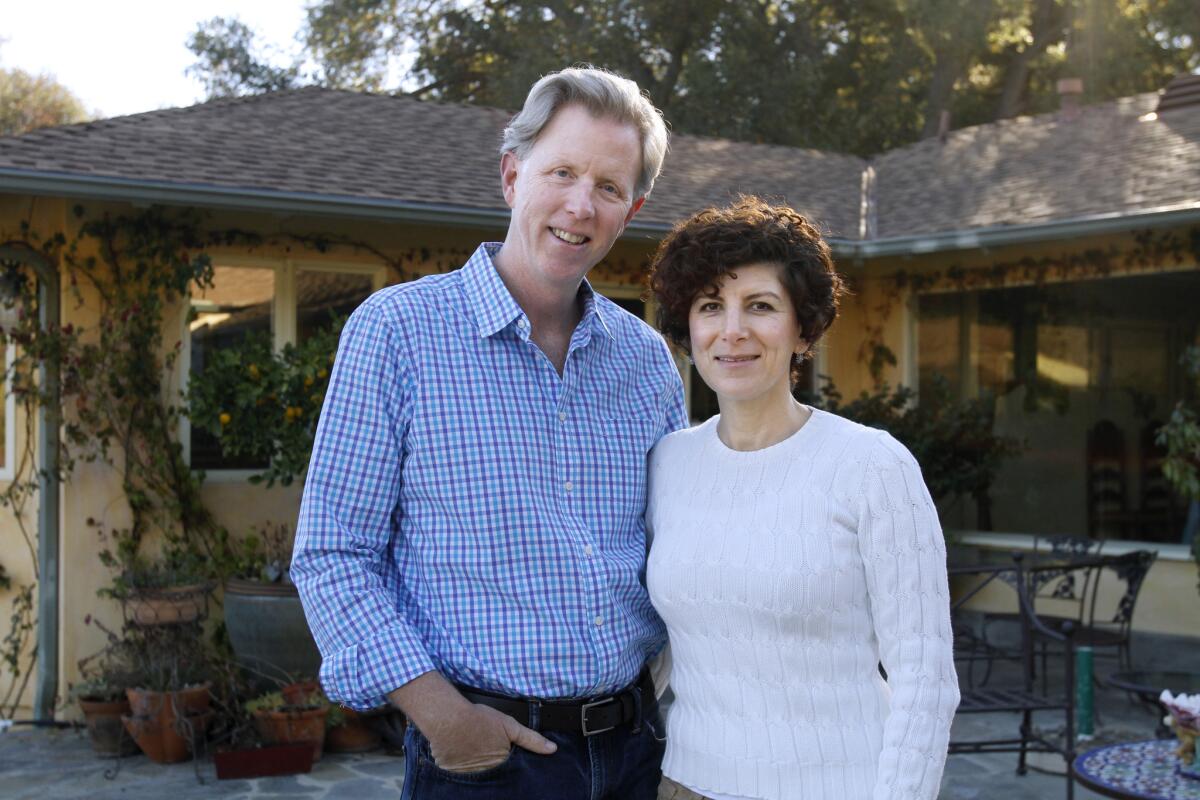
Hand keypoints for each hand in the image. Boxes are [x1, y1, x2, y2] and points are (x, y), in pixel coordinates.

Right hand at [427, 702, 556, 772]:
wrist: (448, 719)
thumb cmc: (478, 720)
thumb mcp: (509, 726)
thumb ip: (531, 739)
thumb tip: (552, 749)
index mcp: (502, 764)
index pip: (512, 773)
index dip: (510, 766)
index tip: (508, 762)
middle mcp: (487, 774)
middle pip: (496, 776)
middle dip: (497, 771)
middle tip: (489, 753)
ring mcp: (469, 776)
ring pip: (480, 779)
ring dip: (481, 772)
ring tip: (476, 755)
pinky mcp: (453, 775)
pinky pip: (462, 778)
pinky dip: (464, 771)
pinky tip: (463, 757)